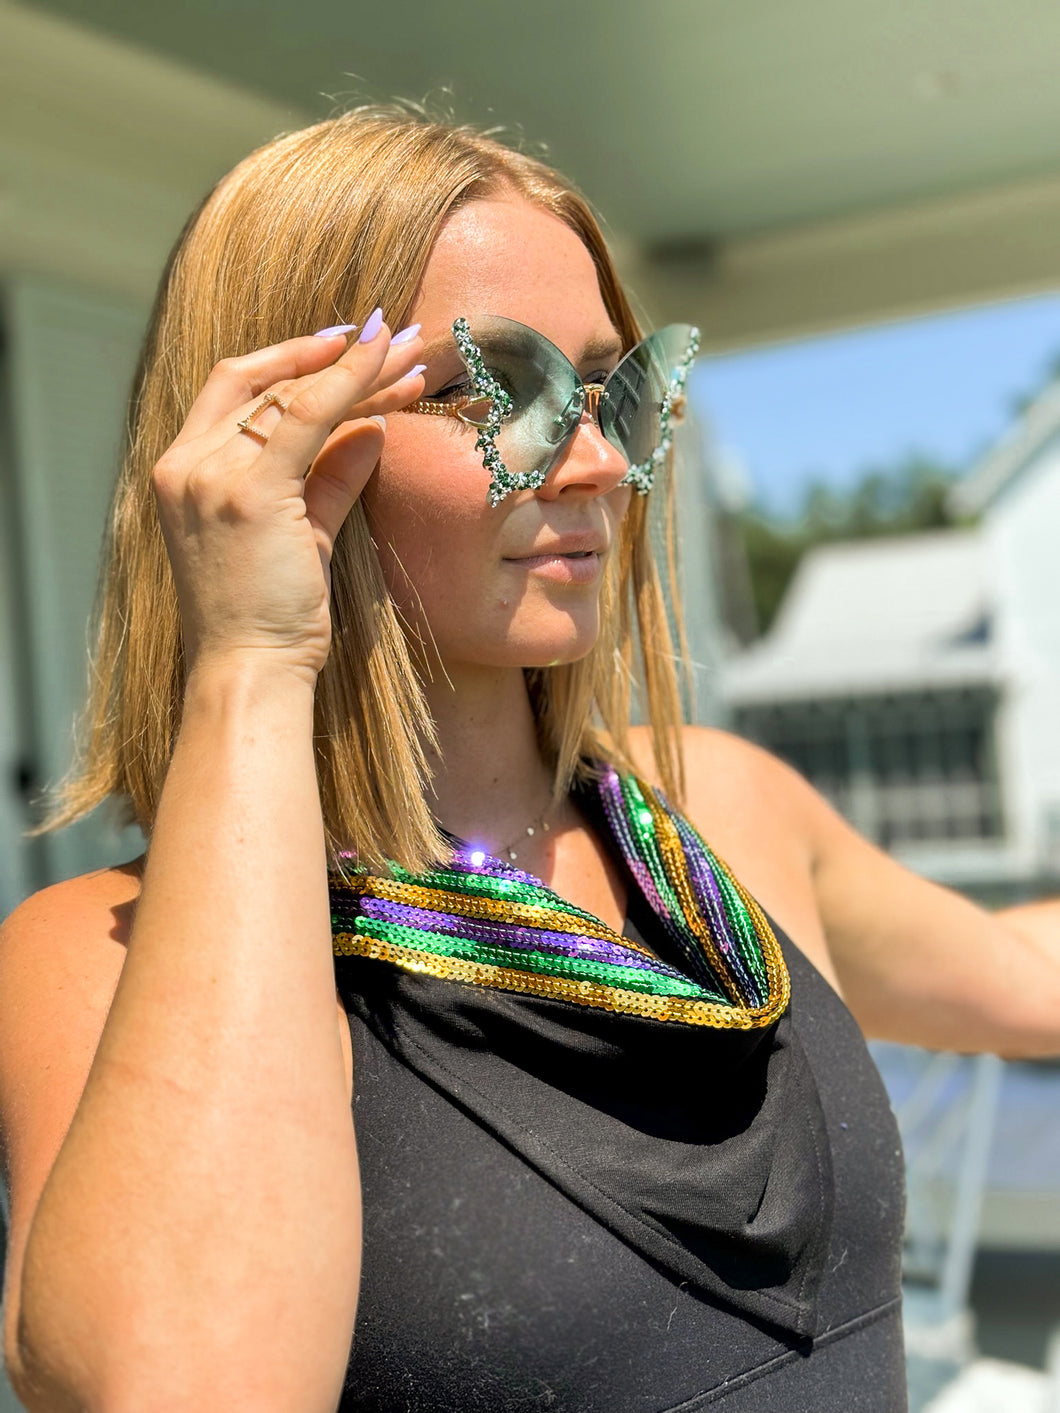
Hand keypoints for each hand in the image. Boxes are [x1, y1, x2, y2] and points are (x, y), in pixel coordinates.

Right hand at [151, 318, 424, 682]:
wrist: (248, 669)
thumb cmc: (270, 616)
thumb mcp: (300, 536)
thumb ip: (330, 479)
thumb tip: (373, 430)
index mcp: (183, 469)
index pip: (238, 390)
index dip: (291, 358)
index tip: (346, 343)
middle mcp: (187, 463)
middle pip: (270, 386)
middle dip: (338, 357)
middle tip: (400, 338)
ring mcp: (212, 475)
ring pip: (295, 397)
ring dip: (360, 372)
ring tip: (414, 356)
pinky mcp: (249, 492)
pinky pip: (309, 417)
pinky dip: (351, 385)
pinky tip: (389, 369)